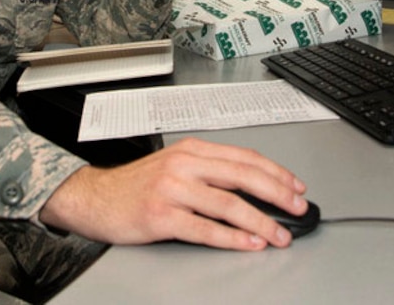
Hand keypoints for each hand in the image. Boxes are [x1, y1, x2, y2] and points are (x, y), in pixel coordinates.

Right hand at [37, 137, 307, 249]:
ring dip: (261, 221)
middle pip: (242, 176)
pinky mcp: (161, 215)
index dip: (276, 172)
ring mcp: (172, 189)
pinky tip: (250, 243)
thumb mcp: (175, 167)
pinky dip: (232, 237)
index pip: (244, 157)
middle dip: (277, 193)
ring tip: (280, 234)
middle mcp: (184, 165)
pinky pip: (205, 229)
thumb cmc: (137, 185)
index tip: (296, 186)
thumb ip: (210, 172)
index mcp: (191, 150)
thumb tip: (254, 189)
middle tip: (298, 208)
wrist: (95, 197)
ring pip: (228, 203)